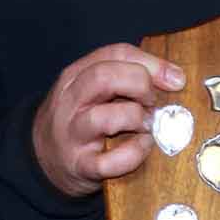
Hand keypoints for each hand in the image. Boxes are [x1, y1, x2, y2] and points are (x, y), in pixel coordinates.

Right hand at [31, 44, 184, 196]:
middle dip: (140, 86)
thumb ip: (128, 77)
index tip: (176, 79)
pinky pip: (108, 161)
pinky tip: (142, 148)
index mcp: (77, 75)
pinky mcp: (80, 165)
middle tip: (154, 102)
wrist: (43, 158)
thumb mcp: (96, 90)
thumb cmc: (82, 119)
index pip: (116, 54)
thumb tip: (175, 77)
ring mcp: (72, 134)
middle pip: (105, 77)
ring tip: (147, 125)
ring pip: (103, 118)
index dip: (152, 64)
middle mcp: (70, 101)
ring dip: (136, 119)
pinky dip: (132, 154)